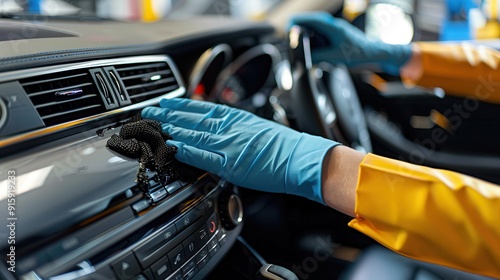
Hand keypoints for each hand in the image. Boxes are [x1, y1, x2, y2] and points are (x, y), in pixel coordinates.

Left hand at [142, 98, 338, 203]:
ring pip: (191, 133)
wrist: (299, 157)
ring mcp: (227, 144)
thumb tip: (223, 128)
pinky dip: (184, 150)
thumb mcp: (258, 127)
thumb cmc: (283, 145)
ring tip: (152, 127)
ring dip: (169, 129)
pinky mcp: (229, 163)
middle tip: (148, 112)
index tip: (165, 103)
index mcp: (236, 118)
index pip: (201, 108)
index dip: (180, 105)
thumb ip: (237, 127)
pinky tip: (169, 147)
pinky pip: (201, 155)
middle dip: (167, 115)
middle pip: (191, 119)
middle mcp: (228, 127)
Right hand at [288, 12, 411, 74]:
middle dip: (298, 29)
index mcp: (331, 26)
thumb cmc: (359, 53)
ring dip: (305, 34)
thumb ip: (317, 57)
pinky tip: (313, 48)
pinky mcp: (335, 32)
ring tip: (300, 45)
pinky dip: (313, 38)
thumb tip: (304, 59)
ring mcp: (334, 27)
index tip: (287, 31)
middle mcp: (332, 24)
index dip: (295, 24)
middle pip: (308, 21)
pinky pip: (320, 32)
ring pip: (313, 26)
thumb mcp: (334, 58)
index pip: (308, 19)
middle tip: (291, 41)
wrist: (373, 53)